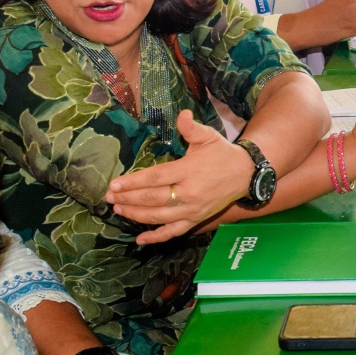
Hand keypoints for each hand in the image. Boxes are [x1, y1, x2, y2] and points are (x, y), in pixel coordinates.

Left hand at [107, 109, 255, 243]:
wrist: (246, 175)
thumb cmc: (222, 154)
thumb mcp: (208, 137)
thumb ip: (192, 127)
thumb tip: (182, 114)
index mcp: (189, 171)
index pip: (155, 178)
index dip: (133, 182)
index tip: (115, 184)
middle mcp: (189, 193)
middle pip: (152, 199)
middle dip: (128, 198)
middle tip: (109, 197)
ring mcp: (192, 210)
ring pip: (159, 217)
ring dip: (136, 215)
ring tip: (118, 210)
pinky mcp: (196, 220)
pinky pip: (173, 232)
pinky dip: (156, 237)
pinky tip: (139, 239)